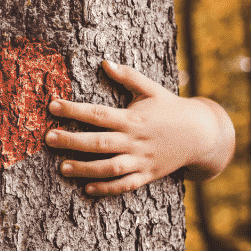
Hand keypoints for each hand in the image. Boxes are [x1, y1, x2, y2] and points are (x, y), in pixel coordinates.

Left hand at [45, 60, 233, 195]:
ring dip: (85, 169)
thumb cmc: (171, 109)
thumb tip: (105, 62)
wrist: (201, 134)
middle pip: (99, 142)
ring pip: (110, 168)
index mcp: (133, 118)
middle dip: (72, 141)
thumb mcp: (152, 89)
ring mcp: (142, 160)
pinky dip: (107, 188)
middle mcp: (135, 140)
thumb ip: (128, 77)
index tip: (52, 105)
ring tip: (62, 168)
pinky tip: (87, 188)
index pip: (98, 113)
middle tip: (48, 138)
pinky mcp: (148, 175)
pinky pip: (125, 185)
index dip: (74, 110)